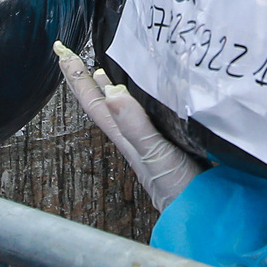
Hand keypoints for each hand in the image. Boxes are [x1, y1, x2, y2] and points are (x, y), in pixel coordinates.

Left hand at [53, 43, 202, 210]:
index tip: (60, 52)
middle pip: (101, 103)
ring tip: (100, 70)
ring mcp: (149, 143)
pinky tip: (144, 96)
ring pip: (120, 109)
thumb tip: (110, 91)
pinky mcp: (168, 145)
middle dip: (84, 79)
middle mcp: (133, 137)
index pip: (94, 102)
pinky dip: (136, 99)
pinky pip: (142, 115)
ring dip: (108, 88)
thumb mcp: (156, 155)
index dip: (77, 77)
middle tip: (70, 55)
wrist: (205, 214)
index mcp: (126, 137)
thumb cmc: (180, 189)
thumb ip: (135, 126)